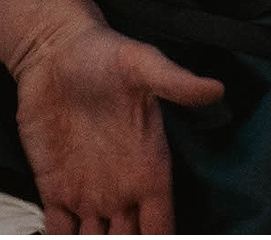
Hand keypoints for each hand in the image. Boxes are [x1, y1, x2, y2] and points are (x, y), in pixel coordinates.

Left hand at [10, 11, 224, 233]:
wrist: (55, 49)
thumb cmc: (105, 54)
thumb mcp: (144, 64)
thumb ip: (177, 82)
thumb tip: (217, 89)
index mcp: (149, 168)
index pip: (161, 226)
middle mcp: (122, 187)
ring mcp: (87, 190)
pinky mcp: (54, 187)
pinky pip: (58, 230)